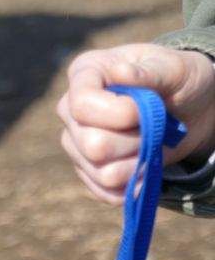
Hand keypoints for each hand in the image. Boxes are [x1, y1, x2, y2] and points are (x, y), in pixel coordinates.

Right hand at [57, 44, 214, 203]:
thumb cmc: (176, 79)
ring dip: (139, 164)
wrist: (188, 107)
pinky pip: (105, 192)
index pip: (81, 105)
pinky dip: (134, 185)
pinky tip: (147, 166)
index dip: (119, 114)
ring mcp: (75, 141)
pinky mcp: (87, 169)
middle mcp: (70, 109)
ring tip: (151, 143)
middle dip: (135, 141)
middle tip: (154, 126)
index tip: (146, 108)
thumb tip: (121, 72)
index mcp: (85, 74)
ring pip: (102, 172)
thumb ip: (149, 71)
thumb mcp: (173, 68)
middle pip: (91, 144)